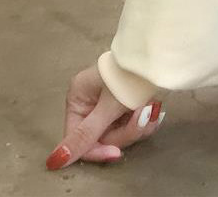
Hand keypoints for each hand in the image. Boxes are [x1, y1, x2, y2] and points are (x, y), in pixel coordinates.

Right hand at [45, 63, 164, 169]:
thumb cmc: (131, 75)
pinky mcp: (130, 103)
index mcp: (78, 98)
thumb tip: (54, 160)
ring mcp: (111, 103)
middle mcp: (92, 101)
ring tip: (151, 107)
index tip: (116, 153)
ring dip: (139, 125)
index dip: (97, 150)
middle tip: (142, 115)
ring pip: (121, 133)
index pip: (78, 138)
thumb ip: (86, 134)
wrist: (163, 55)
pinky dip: (146, 120)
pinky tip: (155, 106)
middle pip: (103, 138)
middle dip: (126, 132)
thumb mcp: (109, 106)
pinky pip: (134, 125)